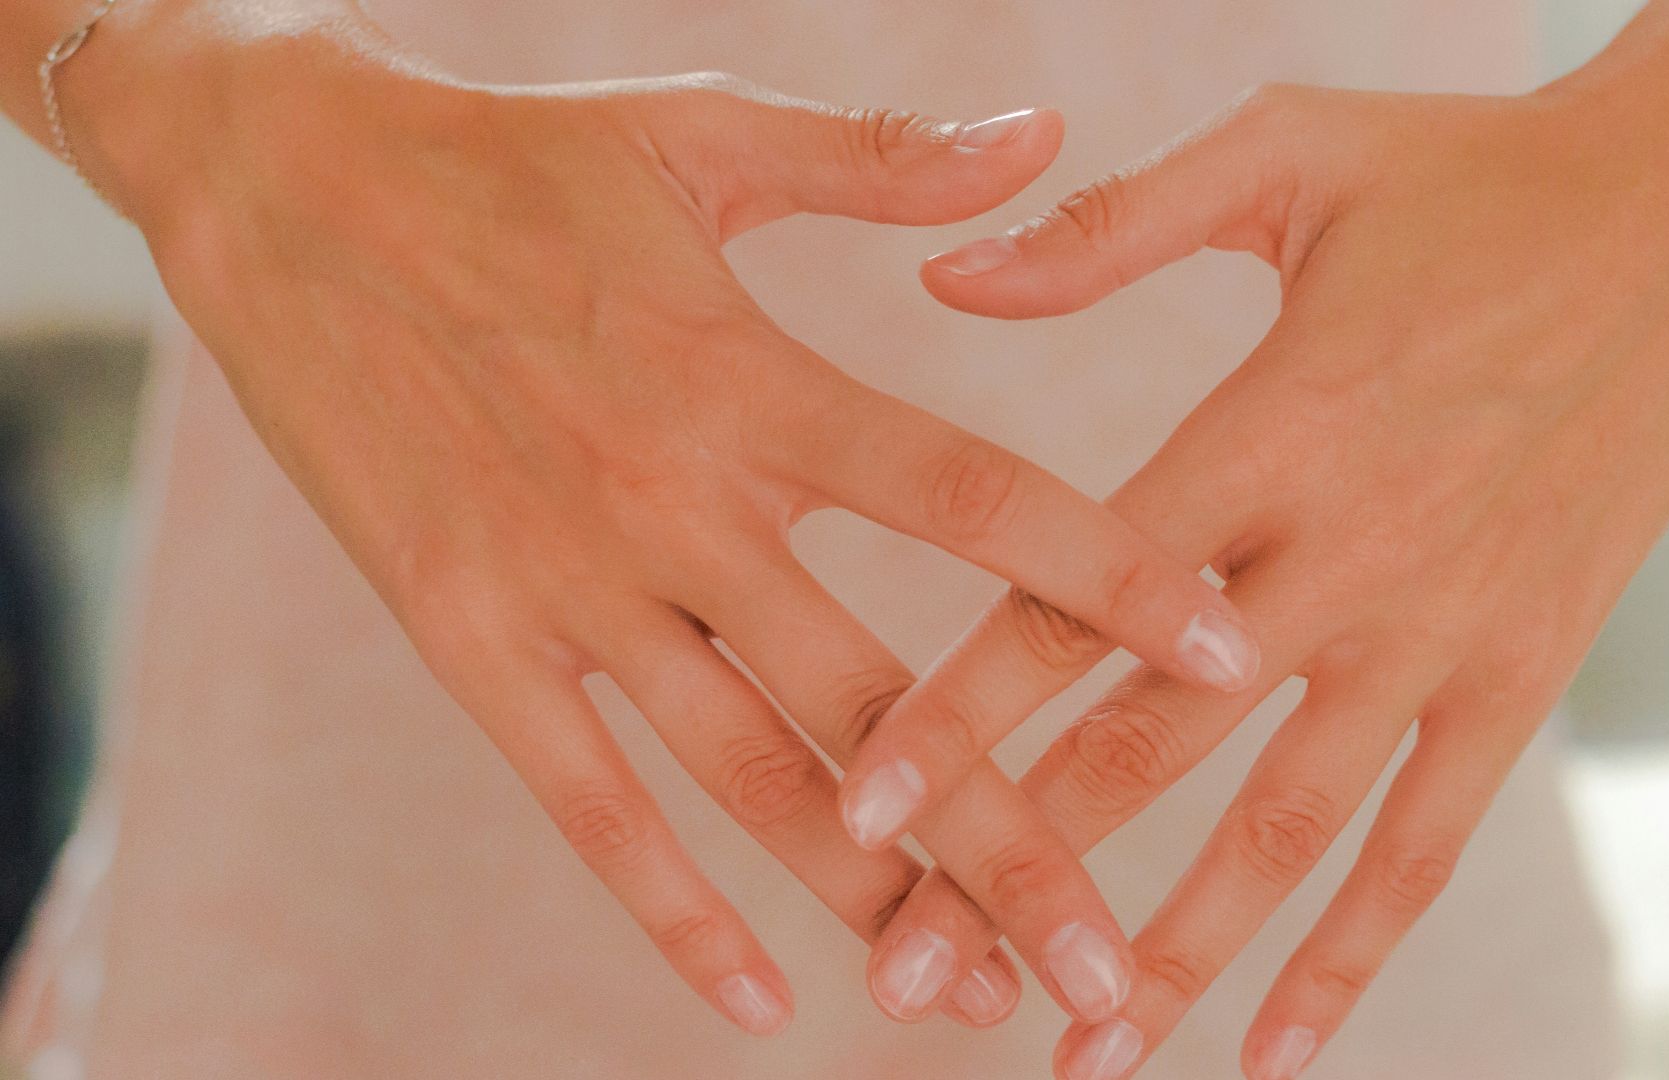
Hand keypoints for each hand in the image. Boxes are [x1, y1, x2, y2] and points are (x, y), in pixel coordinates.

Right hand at [68, 1, 1263, 1032]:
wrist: (280, 186)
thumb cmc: (514, 161)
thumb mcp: (703, 136)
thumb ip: (885, 159)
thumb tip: (1050, 129)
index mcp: (752, 377)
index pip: (972, 499)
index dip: (1109, 579)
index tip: (1223, 657)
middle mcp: (673, 499)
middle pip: (878, 701)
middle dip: (1007, 842)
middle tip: (1117, 966)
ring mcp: (565, 582)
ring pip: (746, 779)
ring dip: (870, 901)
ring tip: (977, 999)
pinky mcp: (465, 636)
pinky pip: (583, 799)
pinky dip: (668, 906)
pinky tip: (757, 997)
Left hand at [848, 73, 1668, 1075]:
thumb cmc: (1473, 179)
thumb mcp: (1289, 155)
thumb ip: (1109, 230)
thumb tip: (943, 275)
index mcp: (1265, 431)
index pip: (1075, 598)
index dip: (959, 708)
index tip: (860, 810)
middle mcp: (1346, 554)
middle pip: (1152, 744)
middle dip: (1024, 869)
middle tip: (914, 974)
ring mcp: (1441, 629)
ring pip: (1283, 825)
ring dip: (1176, 953)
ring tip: (1083, 1054)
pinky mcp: (1523, 668)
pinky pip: (1429, 840)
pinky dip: (1352, 953)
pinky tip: (1275, 1051)